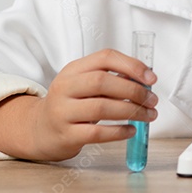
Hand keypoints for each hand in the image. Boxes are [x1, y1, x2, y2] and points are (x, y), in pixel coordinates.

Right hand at [27, 49, 157, 160]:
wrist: (39, 129)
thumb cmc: (71, 104)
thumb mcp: (84, 83)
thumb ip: (110, 78)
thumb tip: (145, 80)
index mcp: (73, 70)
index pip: (105, 57)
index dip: (132, 65)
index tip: (151, 78)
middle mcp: (65, 87)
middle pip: (103, 82)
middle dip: (134, 90)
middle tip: (152, 100)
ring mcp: (63, 111)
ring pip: (101, 107)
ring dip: (131, 111)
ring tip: (148, 115)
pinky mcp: (66, 135)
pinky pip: (97, 133)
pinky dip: (119, 132)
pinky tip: (131, 130)